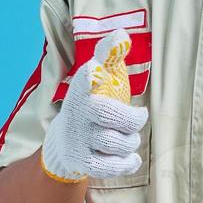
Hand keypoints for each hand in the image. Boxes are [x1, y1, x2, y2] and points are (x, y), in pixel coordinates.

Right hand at [40, 28, 147, 182]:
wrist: (64, 140)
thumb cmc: (92, 100)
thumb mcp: (99, 75)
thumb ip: (110, 55)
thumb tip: (121, 35)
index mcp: (82, 88)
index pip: (85, 77)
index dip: (92, 72)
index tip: (95, 69)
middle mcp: (77, 111)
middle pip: (107, 114)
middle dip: (131, 119)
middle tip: (138, 118)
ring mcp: (77, 138)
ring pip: (113, 142)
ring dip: (130, 142)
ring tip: (131, 138)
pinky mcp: (81, 161)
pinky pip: (108, 167)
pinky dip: (126, 164)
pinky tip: (132, 158)